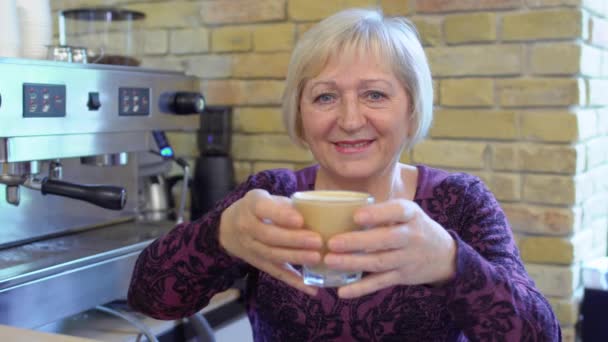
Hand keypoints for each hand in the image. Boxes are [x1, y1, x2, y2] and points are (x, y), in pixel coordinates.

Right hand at [219, 189, 321, 295]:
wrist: (229, 227)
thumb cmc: (260, 208)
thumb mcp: (269, 198)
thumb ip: (289, 205)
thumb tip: (319, 214)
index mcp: (252, 204)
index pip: (263, 209)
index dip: (281, 215)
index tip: (300, 220)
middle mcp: (246, 226)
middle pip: (269, 235)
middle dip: (294, 240)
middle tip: (317, 241)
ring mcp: (250, 248)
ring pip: (272, 255)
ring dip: (296, 258)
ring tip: (317, 258)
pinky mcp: (259, 264)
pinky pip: (276, 273)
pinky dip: (295, 282)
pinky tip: (312, 288)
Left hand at [324, 199, 456, 298]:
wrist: (443, 255)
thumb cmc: (414, 227)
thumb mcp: (406, 212)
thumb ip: (381, 210)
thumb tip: (342, 208)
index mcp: (411, 215)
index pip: (397, 212)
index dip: (377, 214)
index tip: (356, 216)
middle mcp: (412, 237)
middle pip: (385, 240)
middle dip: (357, 242)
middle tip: (332, 242)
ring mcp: (407, 259)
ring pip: (379, 262)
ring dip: (353, 263)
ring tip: (330, 261)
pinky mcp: (402, 277)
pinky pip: (380, 283)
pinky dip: (361, 288)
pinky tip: (342, 291)